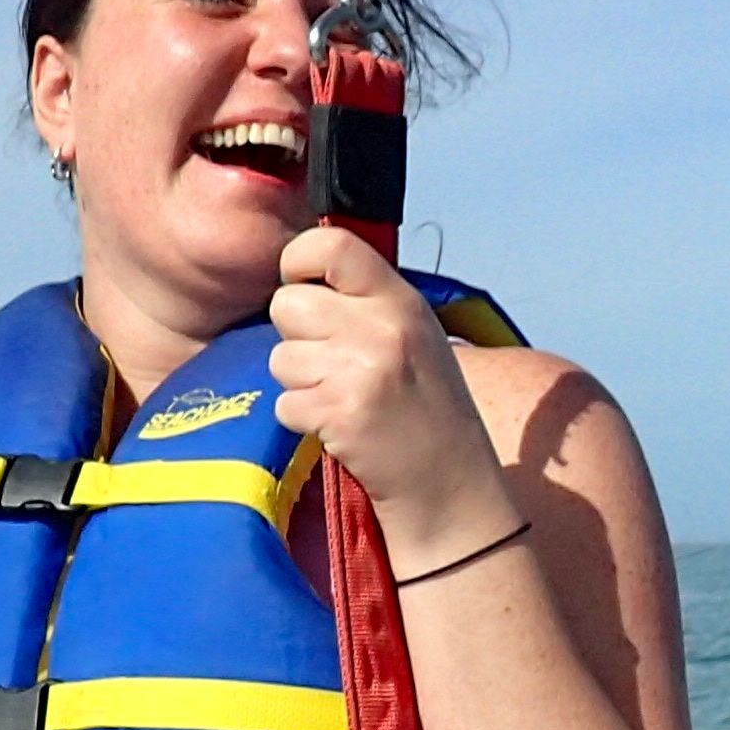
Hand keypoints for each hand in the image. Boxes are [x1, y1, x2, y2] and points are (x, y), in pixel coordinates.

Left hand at [269, 228, 516, 560]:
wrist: (449, 484)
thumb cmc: (427, 408)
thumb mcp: (415, 335)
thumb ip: (368, 300)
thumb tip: (303, 274)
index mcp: (400, 301)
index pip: (330, 245)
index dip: (299, 262)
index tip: (303, 286)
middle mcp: (382, 328)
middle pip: (287, 304)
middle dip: (296, 335)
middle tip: (331, 363)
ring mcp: (360, 371)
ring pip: (280, 358)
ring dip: (300, 383)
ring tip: (341, 398)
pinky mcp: (338, 414)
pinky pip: (284, 403)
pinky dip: (302, 420)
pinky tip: (339, 426)